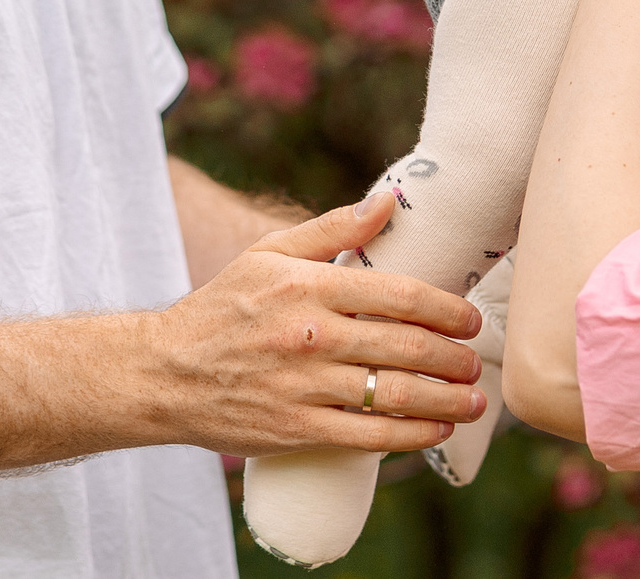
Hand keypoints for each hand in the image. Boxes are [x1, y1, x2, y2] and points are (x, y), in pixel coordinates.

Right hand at [137, 189, 484, 455]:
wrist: (163, 373)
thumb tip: (389, 202)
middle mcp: (310, 334)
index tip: (470, 319)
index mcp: (309, 285)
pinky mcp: (296, 429)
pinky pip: (369, 436)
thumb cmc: (225, 308)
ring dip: (446, 399)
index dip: (446, 309)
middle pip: (406, 345)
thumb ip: (333, 228)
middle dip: (454, 357)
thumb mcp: (270, 254)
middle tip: (476, 362)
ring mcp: (304, 385)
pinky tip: (438, 429)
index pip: (399, 293)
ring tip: (473, 400)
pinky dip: (412, 435)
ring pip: (395, 394)